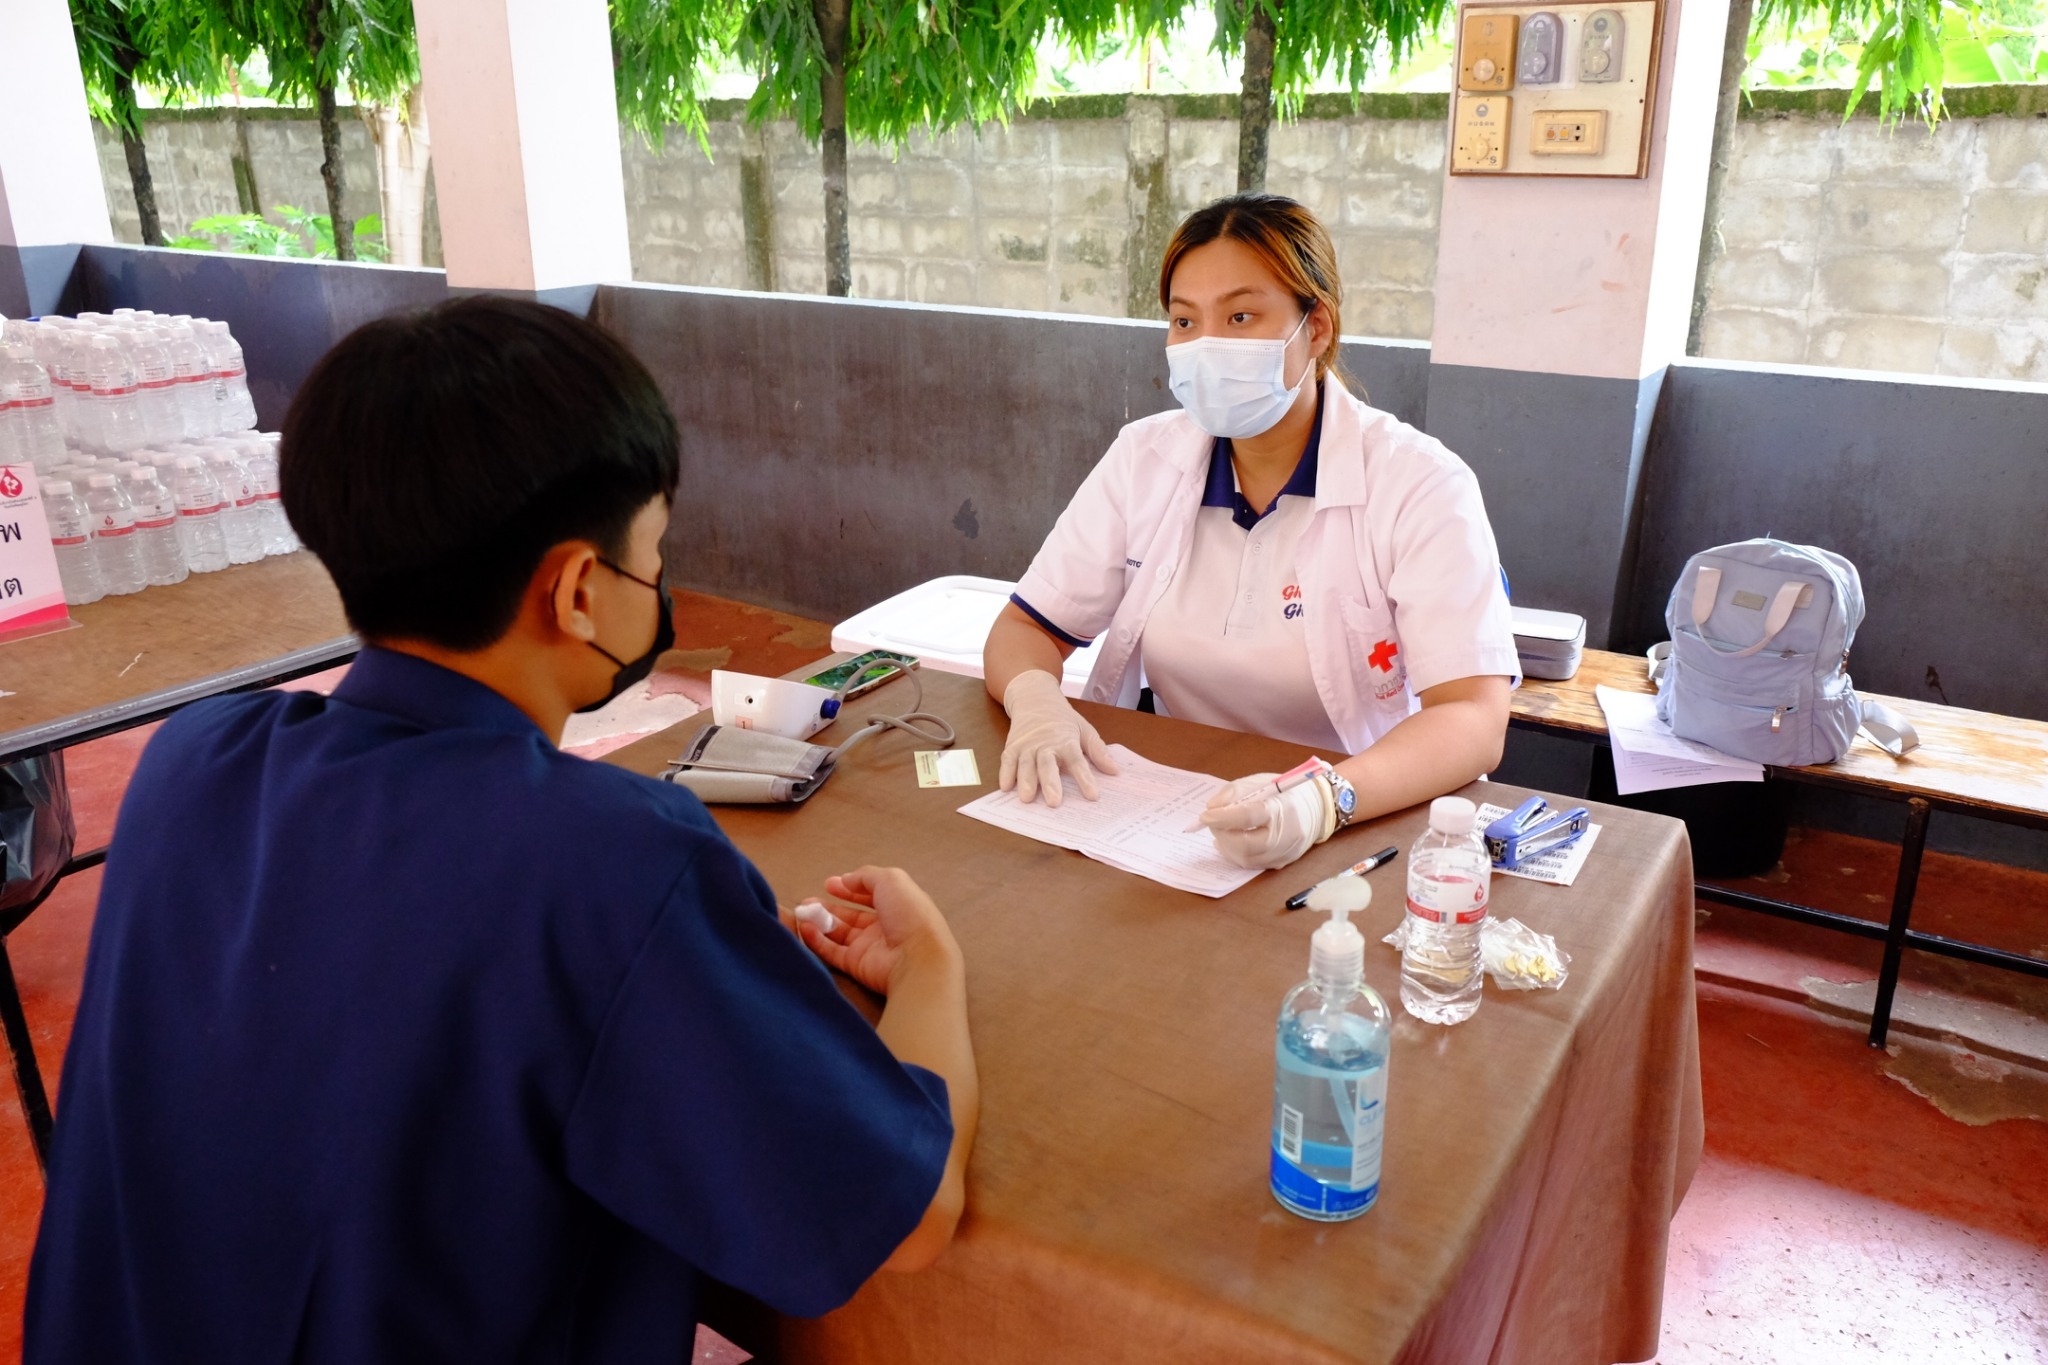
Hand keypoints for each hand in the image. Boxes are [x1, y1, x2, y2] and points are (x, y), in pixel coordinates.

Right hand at [787, 866, 959, 996]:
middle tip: (808, 901)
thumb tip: (845, 879)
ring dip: (820, 922)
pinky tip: (805, 928)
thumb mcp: (890, 880)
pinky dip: (817, 940)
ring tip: (802, 912)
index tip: (829, 884)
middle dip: (829, 907)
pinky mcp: (856, 965)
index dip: (850, 888)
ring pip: (839, 933)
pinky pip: (832, 952)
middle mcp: (884, 927)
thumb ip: (866, 877)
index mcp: (897, 906)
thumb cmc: (909, 913)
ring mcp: (869, 947)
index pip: (870, 895)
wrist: (916, 957)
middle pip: (851, 916)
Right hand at [998, 669, 1118, 806]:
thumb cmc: (1062, 719)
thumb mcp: (1084, 729)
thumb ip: (1097, 751)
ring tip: (1027, 798)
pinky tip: (1005, 787)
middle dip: (1050, 783)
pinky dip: (1005, 773)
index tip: (1092, 795)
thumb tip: (1114, 771)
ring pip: (1025, 764)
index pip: (1076, 761)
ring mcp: (1026, 745)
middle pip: (1047, 764)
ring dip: (1026, 781)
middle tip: (1054, 801)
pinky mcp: (1011, 746)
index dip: (1084, 778)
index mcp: (1066, 740)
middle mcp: (1045, 743)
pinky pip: (1007, 761)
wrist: (1035, 697)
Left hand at [1198, 772, 1334, 870]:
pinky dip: (1235, 854)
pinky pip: (1252, 865)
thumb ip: (1235, 792)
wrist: (1318, 808)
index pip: (1248, 816)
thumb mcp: (1261, 782)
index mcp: (1282, 808)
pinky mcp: (1282, 862)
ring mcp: (1285, 852)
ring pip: (1246, 859)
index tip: (1205, 815)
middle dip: (1222, 834)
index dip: (1223, 817)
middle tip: (1212, 822)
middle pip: (1246, 844)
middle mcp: (1286, 835)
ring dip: (1226, 845)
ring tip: (1221, 831)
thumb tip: (1212, 808)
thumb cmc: (1286, 792)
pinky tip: (1230, 842)